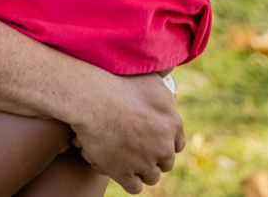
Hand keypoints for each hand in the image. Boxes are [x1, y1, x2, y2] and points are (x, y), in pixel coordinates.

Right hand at [69, 73, 183, 192]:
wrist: (91, 97)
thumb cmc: (118, 82)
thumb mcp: (152, 81)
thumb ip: (166, 95)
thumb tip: (172, 98)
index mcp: (173, 125)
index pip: (176, 144)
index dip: (162, 141)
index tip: (149, 138)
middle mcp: (163, 147)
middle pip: (165, 162)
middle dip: (153, 157)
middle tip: (136, 148)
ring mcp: (145, 162)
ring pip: (151, 176)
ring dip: (141, 170)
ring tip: (125, 159)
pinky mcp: (124, 173)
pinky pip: (134, 187)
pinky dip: (128, 180)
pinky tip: (118, 168)